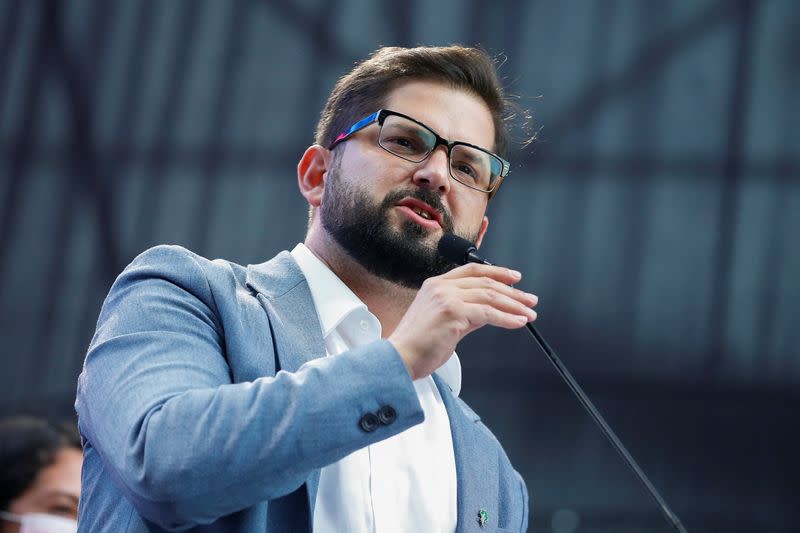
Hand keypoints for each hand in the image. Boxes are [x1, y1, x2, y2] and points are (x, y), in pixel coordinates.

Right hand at [388, 263, 537, 380]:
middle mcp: (441, 287)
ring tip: (529, 313)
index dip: (497, 272)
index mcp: (436, 285)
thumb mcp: (442, 321)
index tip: (515, 278)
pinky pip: (488, 313)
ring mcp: (446, 298)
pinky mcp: (453, 313)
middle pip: (485, 283)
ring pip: (490, 296)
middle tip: (530, 300)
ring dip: (514, 305)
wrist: (400, 358)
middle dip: (513, 292)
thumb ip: (465, 312)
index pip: (472, 271)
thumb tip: (489, 312)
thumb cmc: (416, 345)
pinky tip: (518, 322)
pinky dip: (507, 318)